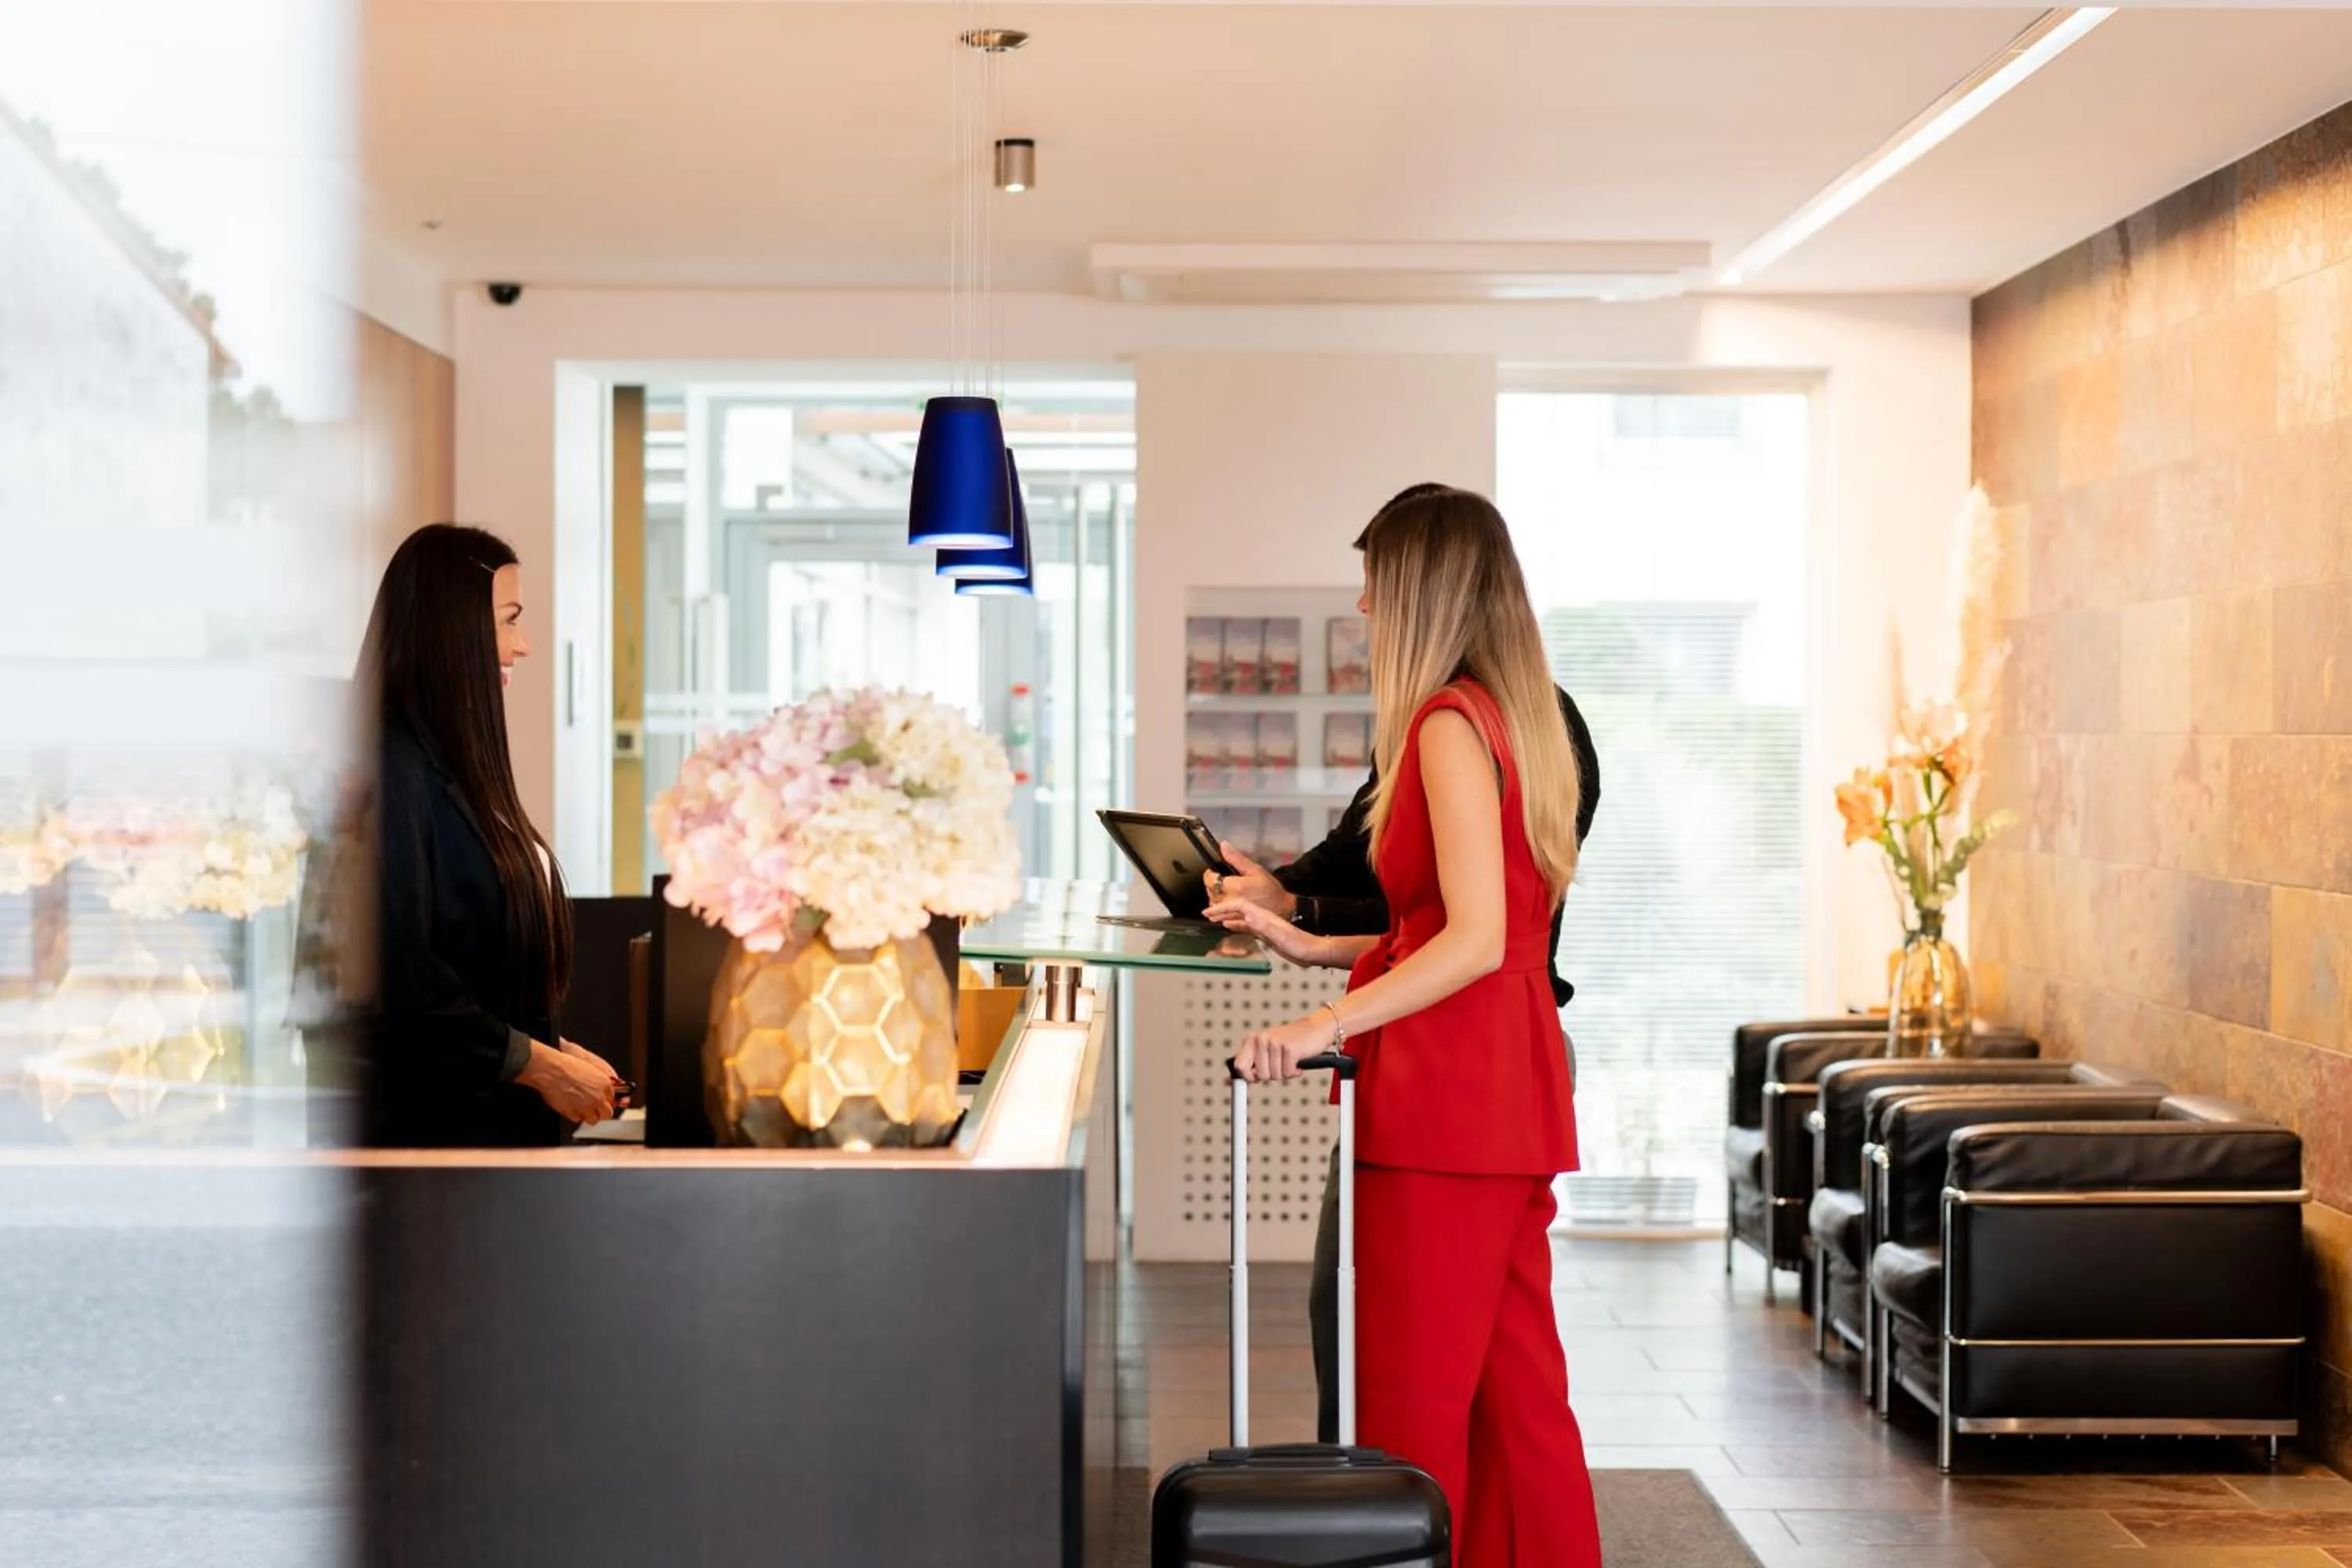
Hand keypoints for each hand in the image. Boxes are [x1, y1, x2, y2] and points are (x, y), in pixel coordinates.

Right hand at [519, 1042, 617, 1123]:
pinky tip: (571, 1106)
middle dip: (601, 1112)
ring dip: (588, 1116)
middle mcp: (598, 1097)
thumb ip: (600, 1084)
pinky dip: (575, 1115)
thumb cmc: (568, 1066)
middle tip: (594, 1110)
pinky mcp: (574, 1113)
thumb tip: (603, 1093)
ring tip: (581, 1108)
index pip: (613, 1101)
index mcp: (605, 1085)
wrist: (552, 1070)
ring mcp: (586, 1107)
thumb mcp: (591, 1070)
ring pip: (594, 1120)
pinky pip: (578, 1119)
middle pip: (607, 1114)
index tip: (601, 1102)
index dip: (606, 1102)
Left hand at [1203, 843, 1294, 919]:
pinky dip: (1220, 911)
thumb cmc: (1271, 890)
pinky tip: (1228, 906)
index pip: (1209, 880)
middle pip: (1209, 892)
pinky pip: (1219, 917)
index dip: (1210, 874)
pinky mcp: (1234, 923)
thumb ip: (1236, 858)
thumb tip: (1223, 846)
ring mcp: (1231, 914)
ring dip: (1216, 897)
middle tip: (1223, 881)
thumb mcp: (1255, 870)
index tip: (1215, 872)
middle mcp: (1230, 901)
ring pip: (1212, 905)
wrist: (1283, 909)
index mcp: (1234, 887)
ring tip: (1226, 892)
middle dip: (1213, 885)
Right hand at [1207, 897, 1329, 968]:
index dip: (1223, 908)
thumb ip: (1263, 925)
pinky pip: (1245, 925)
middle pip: (1237, 908)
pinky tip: (1229, 926)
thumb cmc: (1298, 944)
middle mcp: (1262, 918)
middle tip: (1206, 913)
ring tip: (1213, 918)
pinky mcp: (1265, 933)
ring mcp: (1263, 924)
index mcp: (1263, 916)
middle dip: (1221, 909)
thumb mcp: (1280, 935)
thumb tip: (1247, 914)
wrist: (1311, 950)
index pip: (1238, 905)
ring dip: (1226, 915)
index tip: (1210, 913)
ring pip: (1239, 916)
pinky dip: (1235, 924)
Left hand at [1233, 1009, 1340, 1084]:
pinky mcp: (1289, 1048)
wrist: (1317, 1028)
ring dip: (1285, 1073)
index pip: (1239, 1066)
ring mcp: (1274, 1043)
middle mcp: (1261, 1039)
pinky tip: (1298, 1060)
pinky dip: (1294, 1071)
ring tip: (1290, 1061)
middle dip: (1271, 1075)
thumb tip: (1228, 1081)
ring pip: (1274, 1075)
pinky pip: (1287, 1073)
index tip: (1254, 1080)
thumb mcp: (1267, 1050)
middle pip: (1259, 1075)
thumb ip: (1250, 1064)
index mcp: (1252, 1039)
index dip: (1247, 1077)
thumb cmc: (1292, 1040)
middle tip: (1280, 1065)